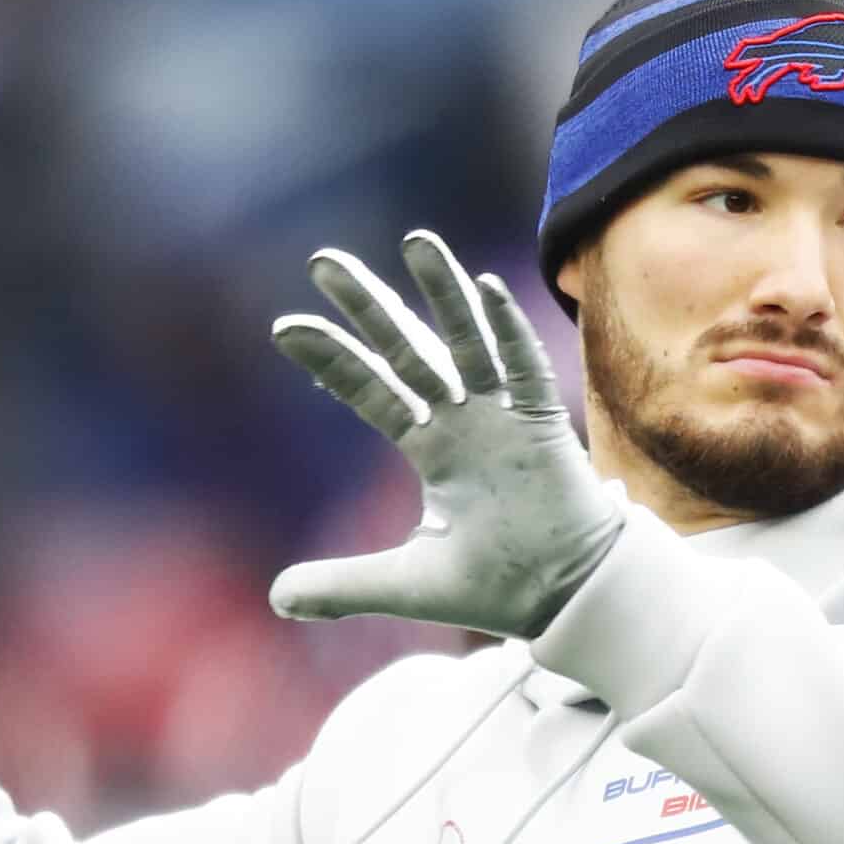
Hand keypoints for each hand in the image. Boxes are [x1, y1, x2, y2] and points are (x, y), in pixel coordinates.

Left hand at [269, 232, 622, 639]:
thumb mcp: (406, 583)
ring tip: (414, 241)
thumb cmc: (499, 585)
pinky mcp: (543, 427)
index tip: (283, 328)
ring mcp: (504, 418)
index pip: (371, 391)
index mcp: (433, 448)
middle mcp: (463, 421)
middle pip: (406, 350)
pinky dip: (506, 331)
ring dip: (443, 293)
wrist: (567, 601)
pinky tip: (486, 289)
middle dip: (366, 307)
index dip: (331, 361)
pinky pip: (523, 369)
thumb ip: (343, 584)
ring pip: (466, 343)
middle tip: (322, 261)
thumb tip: (276, 599)